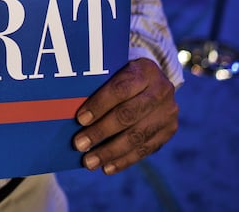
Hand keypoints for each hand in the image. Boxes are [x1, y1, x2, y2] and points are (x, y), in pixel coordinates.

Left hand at [72, 58, 177, 174]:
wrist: (153, 83)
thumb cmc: (122, 77)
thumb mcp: (114, 72)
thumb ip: (98, 86)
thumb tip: (70, 111)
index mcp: (144, 70)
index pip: (120, 89)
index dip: (99, 105)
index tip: (80, 119)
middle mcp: (161, 90)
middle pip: (128, 114)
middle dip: (101, 132)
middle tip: (79, 144)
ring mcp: (168, 112)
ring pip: (137, 136)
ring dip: (110, 152)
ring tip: (89, 161)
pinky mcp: (169, 131)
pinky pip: (145, 149)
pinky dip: (124, 160)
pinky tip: (107, 167)